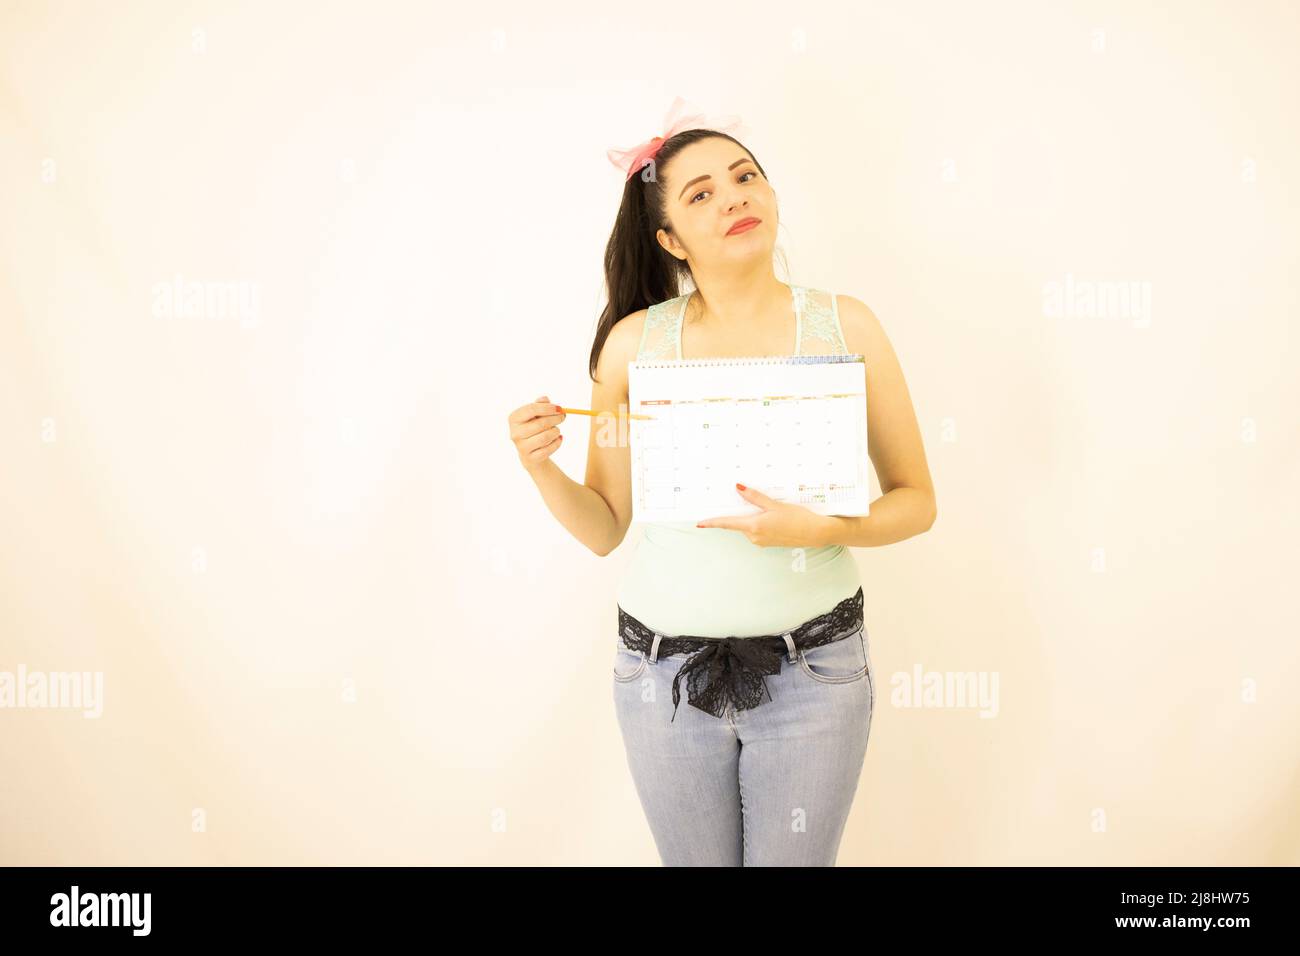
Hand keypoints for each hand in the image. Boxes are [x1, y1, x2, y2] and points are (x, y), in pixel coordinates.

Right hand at [509, 395, 566, 472]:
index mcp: (514, 418)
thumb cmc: (534, 427)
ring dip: (556, 431)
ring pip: (545, 437)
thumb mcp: (535, 414)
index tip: (559, 408)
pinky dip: (557, 442)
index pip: (531, 409)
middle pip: (540, 424)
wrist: (531, 451)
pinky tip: (557, 439)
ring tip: (557, 429)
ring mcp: (521, 447)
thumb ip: (540, 404)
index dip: (547, 408)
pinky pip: (548, 449)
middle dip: (555, 419)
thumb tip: (546, 399)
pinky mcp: (531, 458)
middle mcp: (515, 433)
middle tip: (562, 417)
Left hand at [695, 483, 831, 547]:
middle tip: (757, 503)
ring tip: (773, 510)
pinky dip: (761, 523)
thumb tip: (738, 488)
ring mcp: (762, 541)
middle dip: (742, 512)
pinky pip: (758, 531)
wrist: (816, 532)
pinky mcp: (769, 543)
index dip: (712, 523)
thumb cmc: (797, 518)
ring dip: (754, 517)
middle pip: (739, 523)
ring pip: (750, 526)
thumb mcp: (774, 505)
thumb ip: (754, 497)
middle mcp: (755, 537)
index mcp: (754, 527)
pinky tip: (776, 517)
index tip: (699, 523)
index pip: (727, 524)